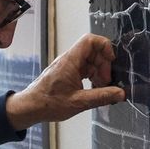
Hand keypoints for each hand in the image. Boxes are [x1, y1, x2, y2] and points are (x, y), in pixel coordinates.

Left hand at [5, 33, 125, 129]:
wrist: (29, 108)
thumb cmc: (48, 103)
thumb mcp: (79, 102)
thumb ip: (101, 97)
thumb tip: (120, 94)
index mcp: (70, 61)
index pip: (90, 40)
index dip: (104, 46)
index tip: (112, 60)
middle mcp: (69, 60)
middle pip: (93, 52)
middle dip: (104, 65)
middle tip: (107, 82)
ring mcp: (67, 66)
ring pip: (89, 62)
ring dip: (99, 73)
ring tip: (101, 89)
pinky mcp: (66, 73)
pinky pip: (84, 69)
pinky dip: (92, 77)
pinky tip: (94, 91)